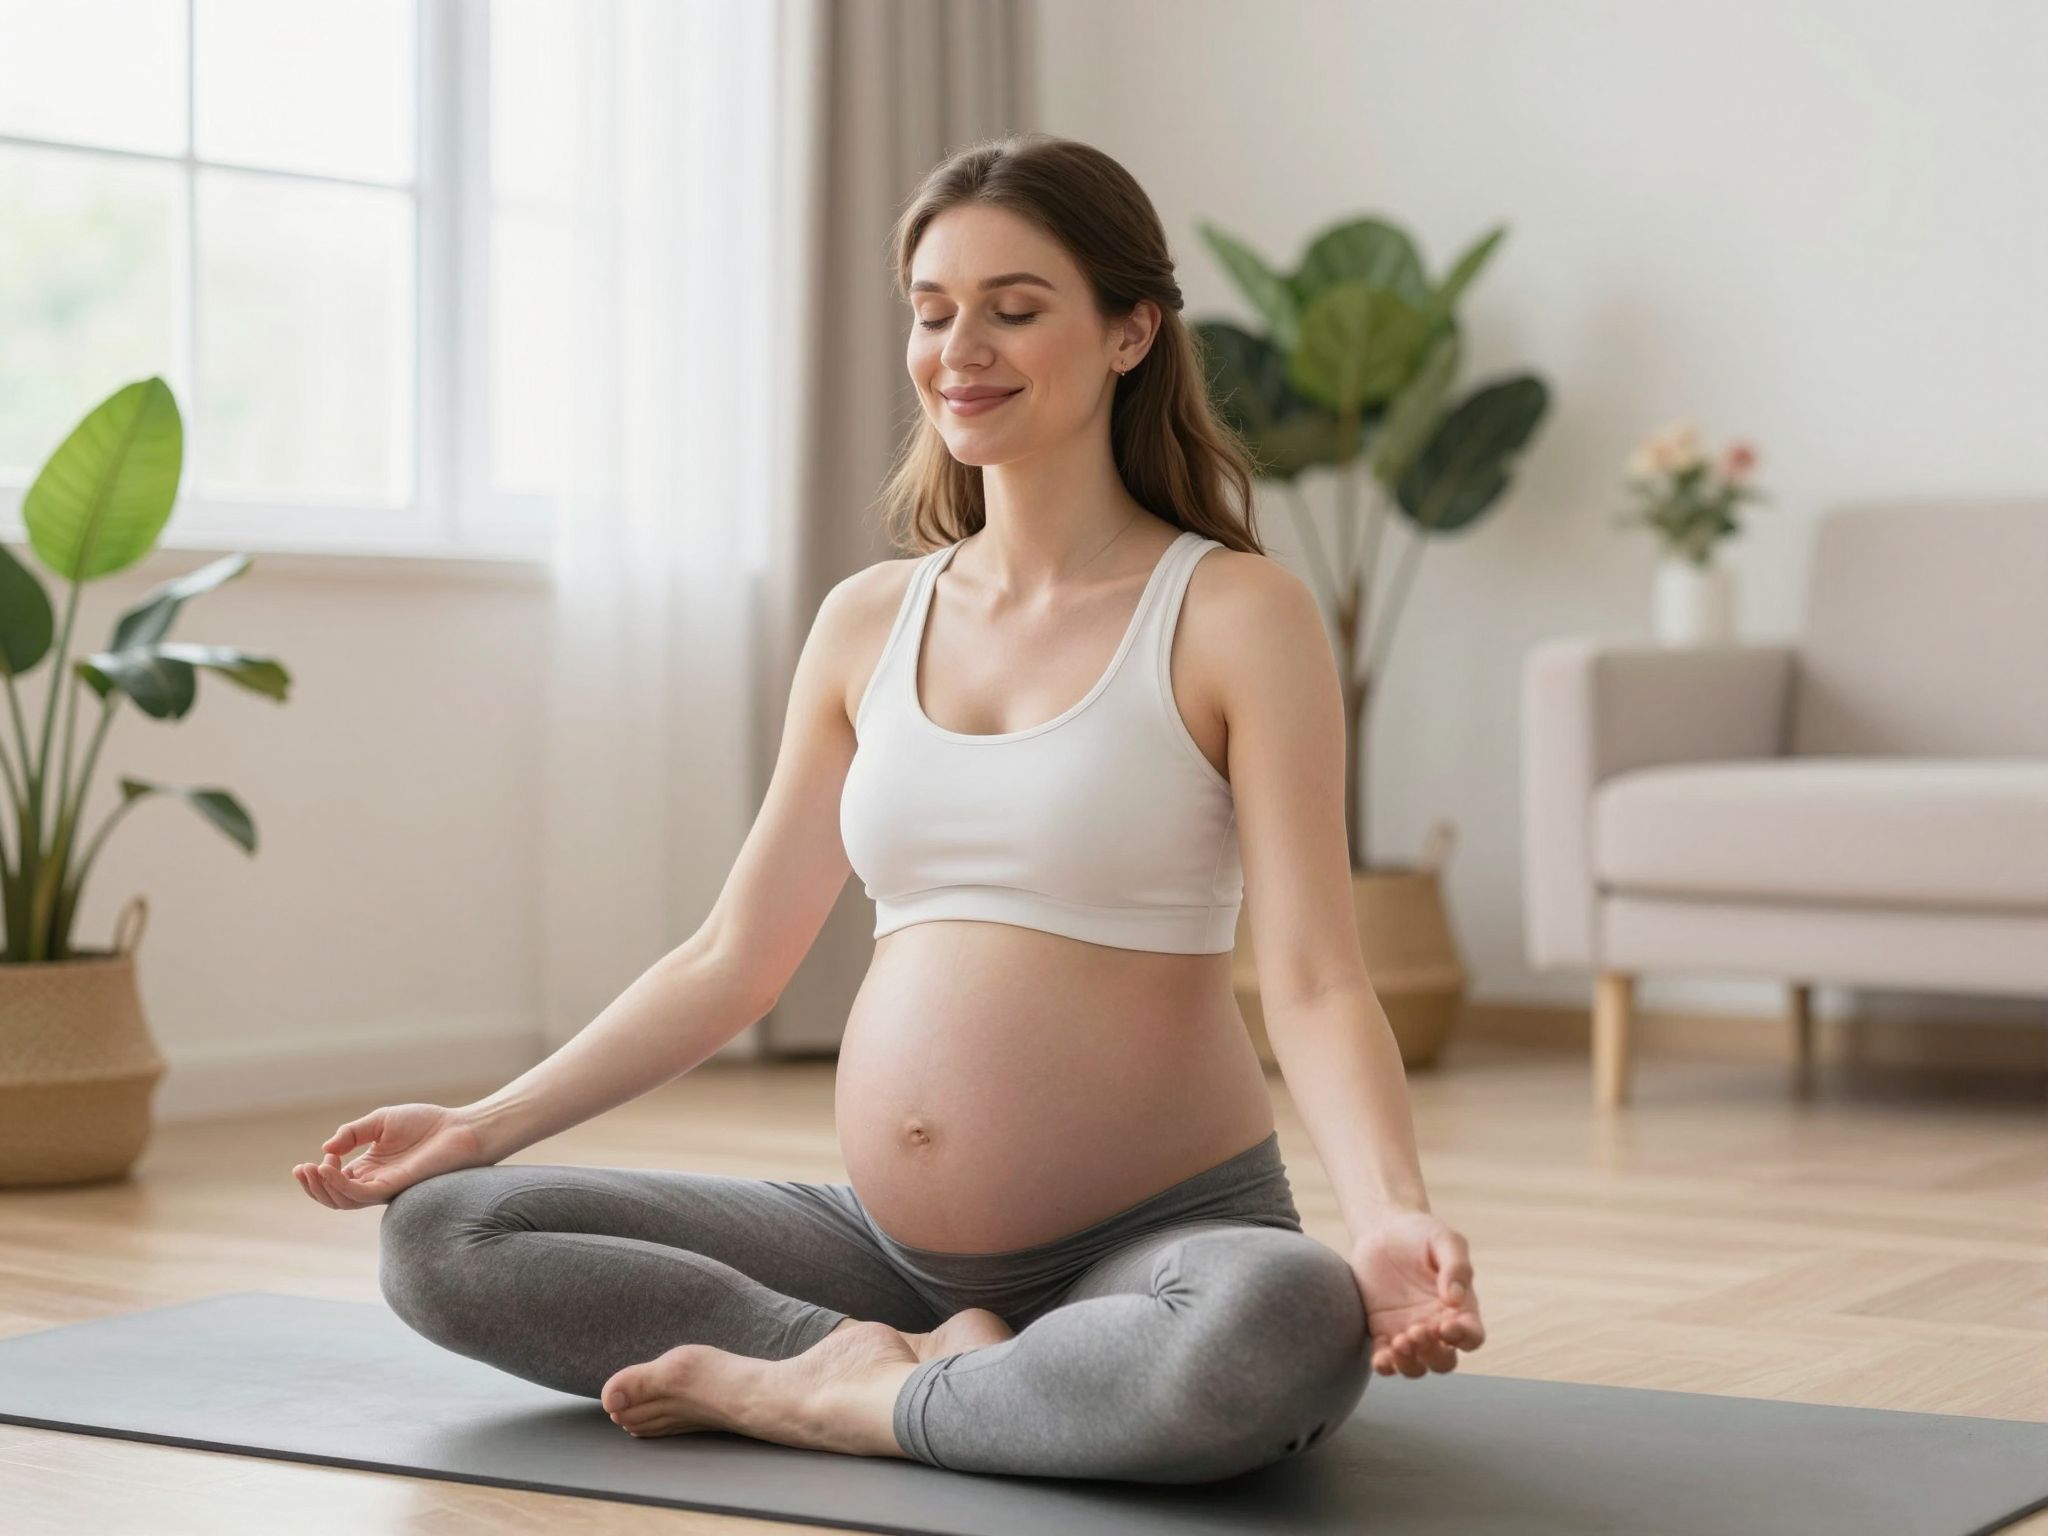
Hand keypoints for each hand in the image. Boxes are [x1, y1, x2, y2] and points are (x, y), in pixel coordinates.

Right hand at [290, 1102, 488, 1209]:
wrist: (460, 1128)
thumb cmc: (427, 1123)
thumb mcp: (380, 1121)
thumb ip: (352, 1133)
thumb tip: (325, 1148)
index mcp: (370, 1168)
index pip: (336, 1181)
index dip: (322, 1172)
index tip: (327, 1153)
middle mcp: (375, 1181)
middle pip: (335, 1197)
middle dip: (313, 1187)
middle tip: (300, 1170)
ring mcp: (385, 1187)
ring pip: (344, 1201)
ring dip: (322, 1188)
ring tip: (313, 1169)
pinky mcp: (395, 1187)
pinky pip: (361, 1195)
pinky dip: (340, 1185)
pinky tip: (330, 1169)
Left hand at [1347, 1209, 1486, 1377]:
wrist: (1382, 1228)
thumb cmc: (1421, 1233)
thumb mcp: (1445, 1239)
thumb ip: (1456, 1266)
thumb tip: (1456, 1299)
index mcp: (1459, 1308)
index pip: (1472, 1336)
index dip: (1464, 1339)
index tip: (1446, 1326)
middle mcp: (1436, 1326)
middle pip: (1444, 1361)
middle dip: (1434, 1354)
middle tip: (1418, 1331)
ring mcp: (1408, 1331)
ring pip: (1417, 1366)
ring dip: (1410, 1363)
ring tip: (1400, 1341)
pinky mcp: (1381, 1330)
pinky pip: (1385, 1359)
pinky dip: (1385, 1366)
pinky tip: (1381, 1359)